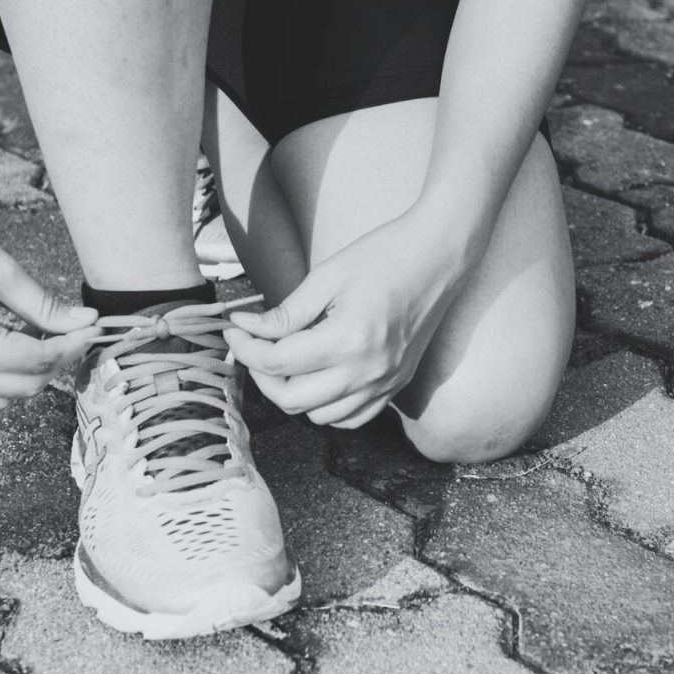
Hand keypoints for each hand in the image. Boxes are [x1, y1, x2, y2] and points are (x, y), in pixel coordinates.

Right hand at [0, 191, 98, 427]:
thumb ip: (47, 307)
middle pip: (24, 386)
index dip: (73, 345)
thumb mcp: (2, 272)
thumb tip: (87, 323)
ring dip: (22, 380)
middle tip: (67, 334)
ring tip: (28, 344)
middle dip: (54, 362)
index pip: (40, 359)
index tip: (91, 330)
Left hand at [224, 214, 475, 428]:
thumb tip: (247, 327)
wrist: (439, 255)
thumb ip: (286, 312)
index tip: (234, 329)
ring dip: (292, 393)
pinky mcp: (395, 386)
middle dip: (261, 374)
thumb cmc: (383, 256)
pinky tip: (316, 377)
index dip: (246, 347)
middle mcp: (367, 372)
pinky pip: (351, 418)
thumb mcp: (326, 277)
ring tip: (283, 359)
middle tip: (252, 345)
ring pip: (319, 417)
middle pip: (292, 399)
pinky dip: (326, 407)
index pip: (278, 362)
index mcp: (348, 340)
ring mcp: (384, 383)